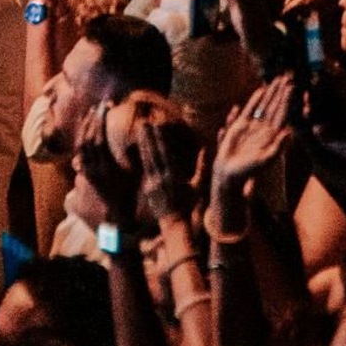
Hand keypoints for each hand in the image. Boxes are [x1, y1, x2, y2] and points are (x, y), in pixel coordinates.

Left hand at [74, 102, 139, 228]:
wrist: (116, 216)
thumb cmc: (129, 193)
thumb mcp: (135, 174)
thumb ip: (136, 154)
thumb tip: (141, 134)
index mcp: (106, 167)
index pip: (98, 139)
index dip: (101, 122)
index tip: (107, 107)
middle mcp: (94, 169)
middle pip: (88, 140)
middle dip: (93, 121)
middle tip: (100, 106)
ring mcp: (89, 172)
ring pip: (81, 146)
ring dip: (85, 128)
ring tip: (91, 114)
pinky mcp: (87, 175)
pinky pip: (80, 154)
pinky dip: (82, 140)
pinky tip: (86, 132)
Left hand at [133, 106, 196, 227]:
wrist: (174, 223)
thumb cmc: (189, 204)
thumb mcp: (198, 186)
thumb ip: (201, 167)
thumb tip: (205, 149)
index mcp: (174, 176)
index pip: (166, 153)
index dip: (161, 139)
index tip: (158, 125)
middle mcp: (162, 178)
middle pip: (154, 154)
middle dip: (149, 137)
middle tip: (144, 122)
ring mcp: (154, 184)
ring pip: (147, 159)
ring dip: (143, 144)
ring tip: (141, 130)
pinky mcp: (148, 188)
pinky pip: (145, 169)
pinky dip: (142, 156)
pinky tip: (140, 147)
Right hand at [211, 77, 294, 197]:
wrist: (229, 174)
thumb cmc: (248, 170)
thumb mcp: (265, 160)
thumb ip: (278, 148)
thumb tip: (290, 133)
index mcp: (272, 136)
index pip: (282, 114)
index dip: (287, 101)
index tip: (292, 87)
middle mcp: (264, 129)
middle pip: (275, 106)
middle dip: (281, 92)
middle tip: (288, 76)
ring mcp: (253, 126)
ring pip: (264, 105)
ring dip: (271, 92)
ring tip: (277, 79)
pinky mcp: (241, 125)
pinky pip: (250, 109)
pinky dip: (255, 100)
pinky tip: (261, 90)